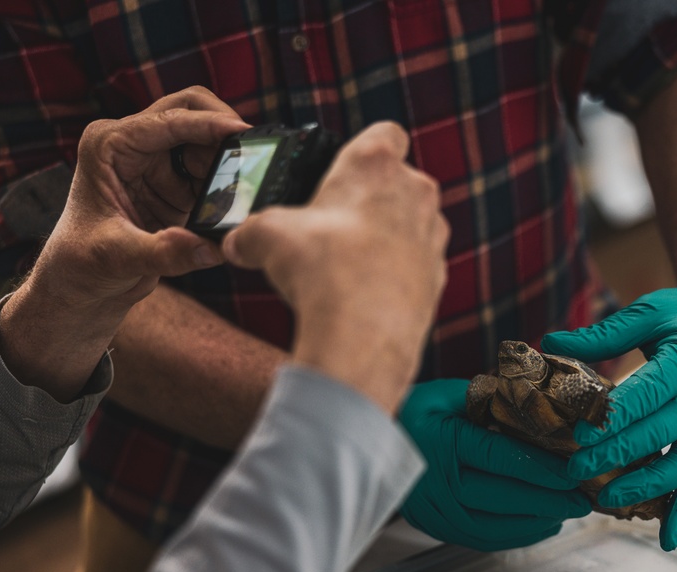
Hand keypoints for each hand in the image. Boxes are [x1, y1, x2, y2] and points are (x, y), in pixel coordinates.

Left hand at [0, 87, 248, 401]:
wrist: (81, 286)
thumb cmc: (82, 266)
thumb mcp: (118, 258)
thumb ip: (165, 252)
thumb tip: (211, 248)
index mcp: (108, 145)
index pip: (168, 121)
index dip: (210, 125)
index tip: (246, 133)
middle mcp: (132, 144)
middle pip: (191, 110)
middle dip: (224, 127)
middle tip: (257, 152)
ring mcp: (157, 162)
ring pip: (207, 139)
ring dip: (229, 159)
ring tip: (248, 188)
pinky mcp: (175, 184)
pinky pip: (213, 171)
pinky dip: (229, 183)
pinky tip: (236, 204)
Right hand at [222, 122, 448, 413]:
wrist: (363, 333)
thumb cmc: (322, 269)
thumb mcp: (266, 237)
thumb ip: (251, 232)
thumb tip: (238, 244)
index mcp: (377, 163)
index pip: (385, 133)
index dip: (365, 147)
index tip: (344, 169)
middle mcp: (416, 191)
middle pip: (397, 181)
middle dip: (369, 199)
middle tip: (334, 225)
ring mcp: (433, 234)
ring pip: (412, 222)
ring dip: (388, 236)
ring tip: (349, 264)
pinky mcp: (438, 275)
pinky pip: (417, 264)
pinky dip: (397, 273)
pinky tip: (366, 293)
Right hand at [398, 380, 591, 550]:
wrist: (367, 439)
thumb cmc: (412, 411)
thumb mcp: (447, 393)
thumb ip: (490, 398)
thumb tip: (537, 405)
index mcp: (440, 441)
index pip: (498, 458)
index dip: (538, 468)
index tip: (571, 474)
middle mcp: (434, 481)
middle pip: (499, 498)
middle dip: (547, 501)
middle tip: (581, 500)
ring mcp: (432, 509)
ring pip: (491, 527)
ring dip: (534, 524)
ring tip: (565, 515)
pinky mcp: (432, 525)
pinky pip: (477, 539)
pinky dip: (512, 536)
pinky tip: (537, 526)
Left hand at [540, 274, 676, 550]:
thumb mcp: (647, 314)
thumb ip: (602, 335)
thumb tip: (550, 341)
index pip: (648, 394)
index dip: (615, 417)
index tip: (582, 434)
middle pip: (660, 433)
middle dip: (616, 454)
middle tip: (575, 470)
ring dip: (647, 487)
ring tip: (608, 500)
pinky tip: (665, 539)